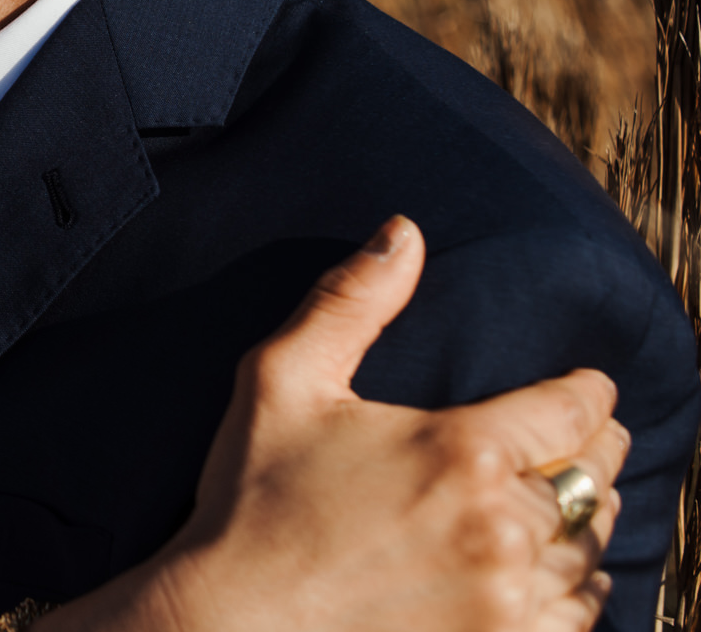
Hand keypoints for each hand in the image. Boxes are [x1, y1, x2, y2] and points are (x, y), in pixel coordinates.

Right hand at [53, 216, 622, 631]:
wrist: (230, 626)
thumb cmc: (250, 502)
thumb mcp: (281, 381)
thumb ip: (350, 302)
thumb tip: (404, 231)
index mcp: (461, 451)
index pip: (574, 411)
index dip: (590, 393)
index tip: (589, 389)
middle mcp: (501, 529)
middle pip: (594, 480)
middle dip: (592, 454)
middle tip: (584, 443)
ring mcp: (508, 603)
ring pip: (591, 553)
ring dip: (585, 526)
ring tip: (567, 508)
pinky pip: (579, 619)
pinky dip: (576, 594)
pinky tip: (550, 578)